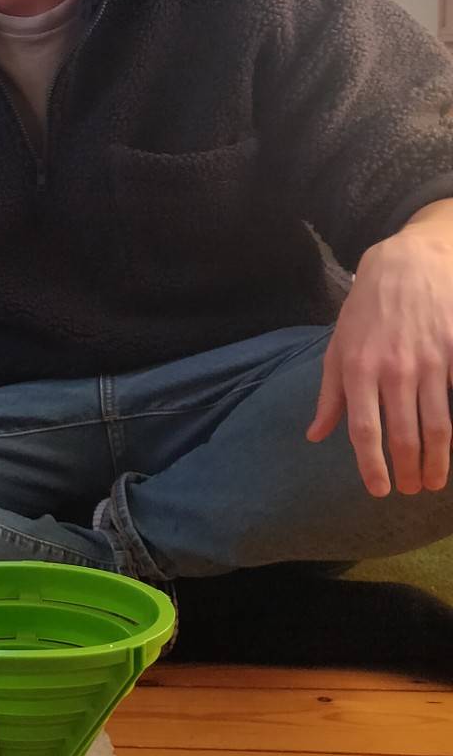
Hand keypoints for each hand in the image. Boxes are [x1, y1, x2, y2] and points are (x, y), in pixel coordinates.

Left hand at [307, 217, 452, 495]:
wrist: (408, 265)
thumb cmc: (366, 311)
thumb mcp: (337, 348)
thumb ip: (329, 395)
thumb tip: (316, 436)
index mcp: (357, 369)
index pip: (364, 429)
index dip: (372, 465)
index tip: (379, 490)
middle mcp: (393, 370)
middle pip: (403, 434)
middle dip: (409, 469)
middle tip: (412, 490)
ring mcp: (428, 364)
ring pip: (437, 425)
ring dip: (436, 460)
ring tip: (433, 481)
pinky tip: (449, 446)